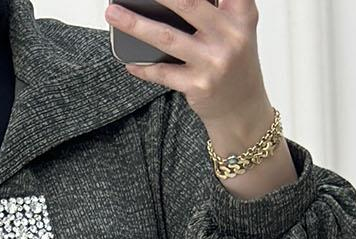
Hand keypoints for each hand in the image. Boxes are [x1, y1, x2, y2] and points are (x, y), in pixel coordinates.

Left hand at [105, 0, 273, 147]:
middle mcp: (230, 36)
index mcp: (241, 15)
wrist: (242, 110)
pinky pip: (162, 73)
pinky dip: (143, 67)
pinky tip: (129, 61)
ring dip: (135, 24)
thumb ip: (219, 7)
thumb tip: (170, 2)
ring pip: (167, 37)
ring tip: (113, 14)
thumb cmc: (234, 63)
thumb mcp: (237, 28)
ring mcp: (213, 62)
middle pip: (188, 3)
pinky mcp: (198, 85)